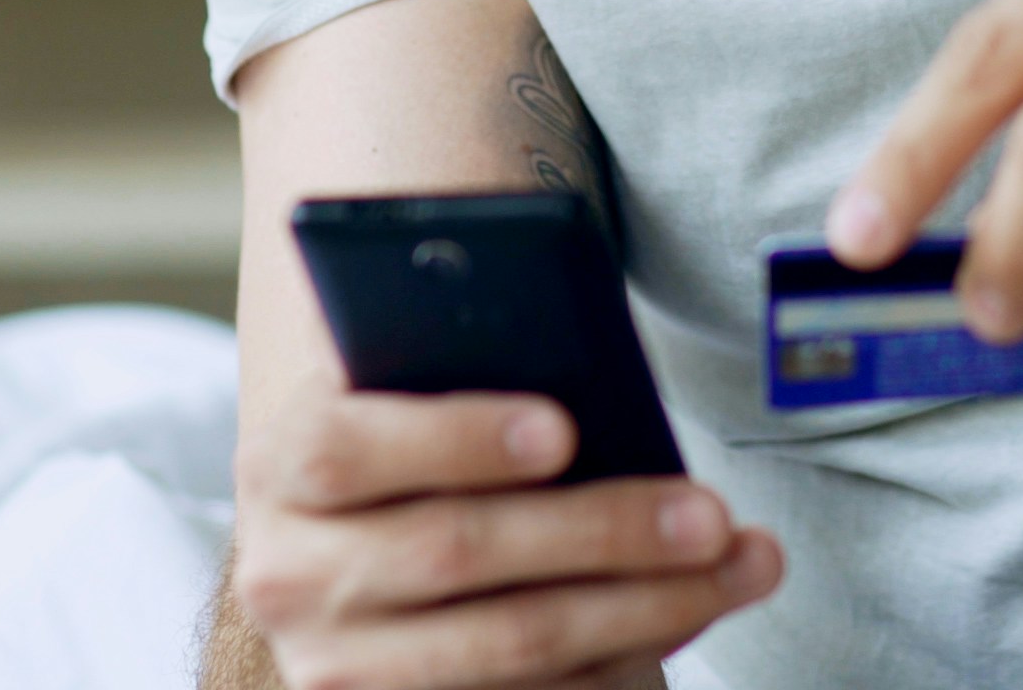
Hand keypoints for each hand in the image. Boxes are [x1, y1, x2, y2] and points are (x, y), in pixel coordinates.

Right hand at [226, 384, 784, 689]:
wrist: (353, 532)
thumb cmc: (415, 424)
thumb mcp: (413, 382)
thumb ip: (467, 362)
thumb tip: (586, 386)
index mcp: (280, 464)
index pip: (346, 448)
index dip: (455, 437)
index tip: (565, 427)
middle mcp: (289, 576)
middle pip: (454, 552)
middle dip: (601, 530)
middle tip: (709, 511)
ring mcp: (339, 667)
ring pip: (509, 645)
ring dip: (645, 607)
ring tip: (742, 562)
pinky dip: (620, 666)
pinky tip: (692, 619)